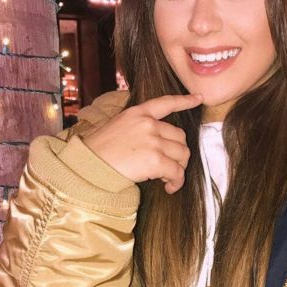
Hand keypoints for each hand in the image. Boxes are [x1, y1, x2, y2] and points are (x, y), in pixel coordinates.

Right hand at [83, 93, 201, 193]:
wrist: (88, 165)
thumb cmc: (98, 150)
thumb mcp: (117, 126)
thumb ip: (138, 128)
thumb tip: (157, 142)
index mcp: (138, 113)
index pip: (166, 103)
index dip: (185, 101)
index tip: (198, 98)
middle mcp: (148, 124)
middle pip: (180, 136)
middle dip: (178, 153)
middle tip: (169, 166)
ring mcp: (153, 141)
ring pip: (182, 154)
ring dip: (178, 168)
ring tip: (166, 178)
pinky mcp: (155, 160)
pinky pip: (177, 171)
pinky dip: (176, 181)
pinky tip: (169, 187)